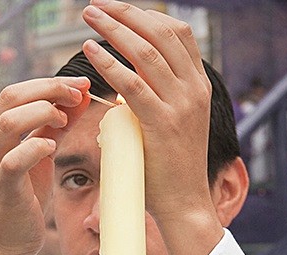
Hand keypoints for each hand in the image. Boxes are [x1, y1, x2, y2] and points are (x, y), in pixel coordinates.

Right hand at [0, 77, 88, 254]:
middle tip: (77, 95)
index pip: (13, 92)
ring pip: (9, 122)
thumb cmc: (22, 198)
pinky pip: (15, 159)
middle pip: (9, 96)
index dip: (48, 83)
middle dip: (49, 89)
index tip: (78, 85)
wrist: (6, 244)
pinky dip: (37, 147)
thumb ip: (52, 126)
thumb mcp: (37, 155)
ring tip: (64, 121)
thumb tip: (78, 97)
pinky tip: (52, 149)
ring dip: (43, 113)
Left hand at [81, 0, 224, 254]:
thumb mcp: (169, 123)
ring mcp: (181, 106)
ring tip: (88, 18)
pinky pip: (132, 85)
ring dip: (114, 29)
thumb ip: (154, 98)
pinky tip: (91, 51)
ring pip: (146, 52)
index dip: (146, 15)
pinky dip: (109, 63)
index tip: (117, 9)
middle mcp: (194, 89)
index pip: (176, 33)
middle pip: (162, 33)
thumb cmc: (169, 167)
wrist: (184, 203)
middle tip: (95, 5)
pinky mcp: (162, 124)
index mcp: (198, 85)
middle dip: (126, 13)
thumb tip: (124, 82)